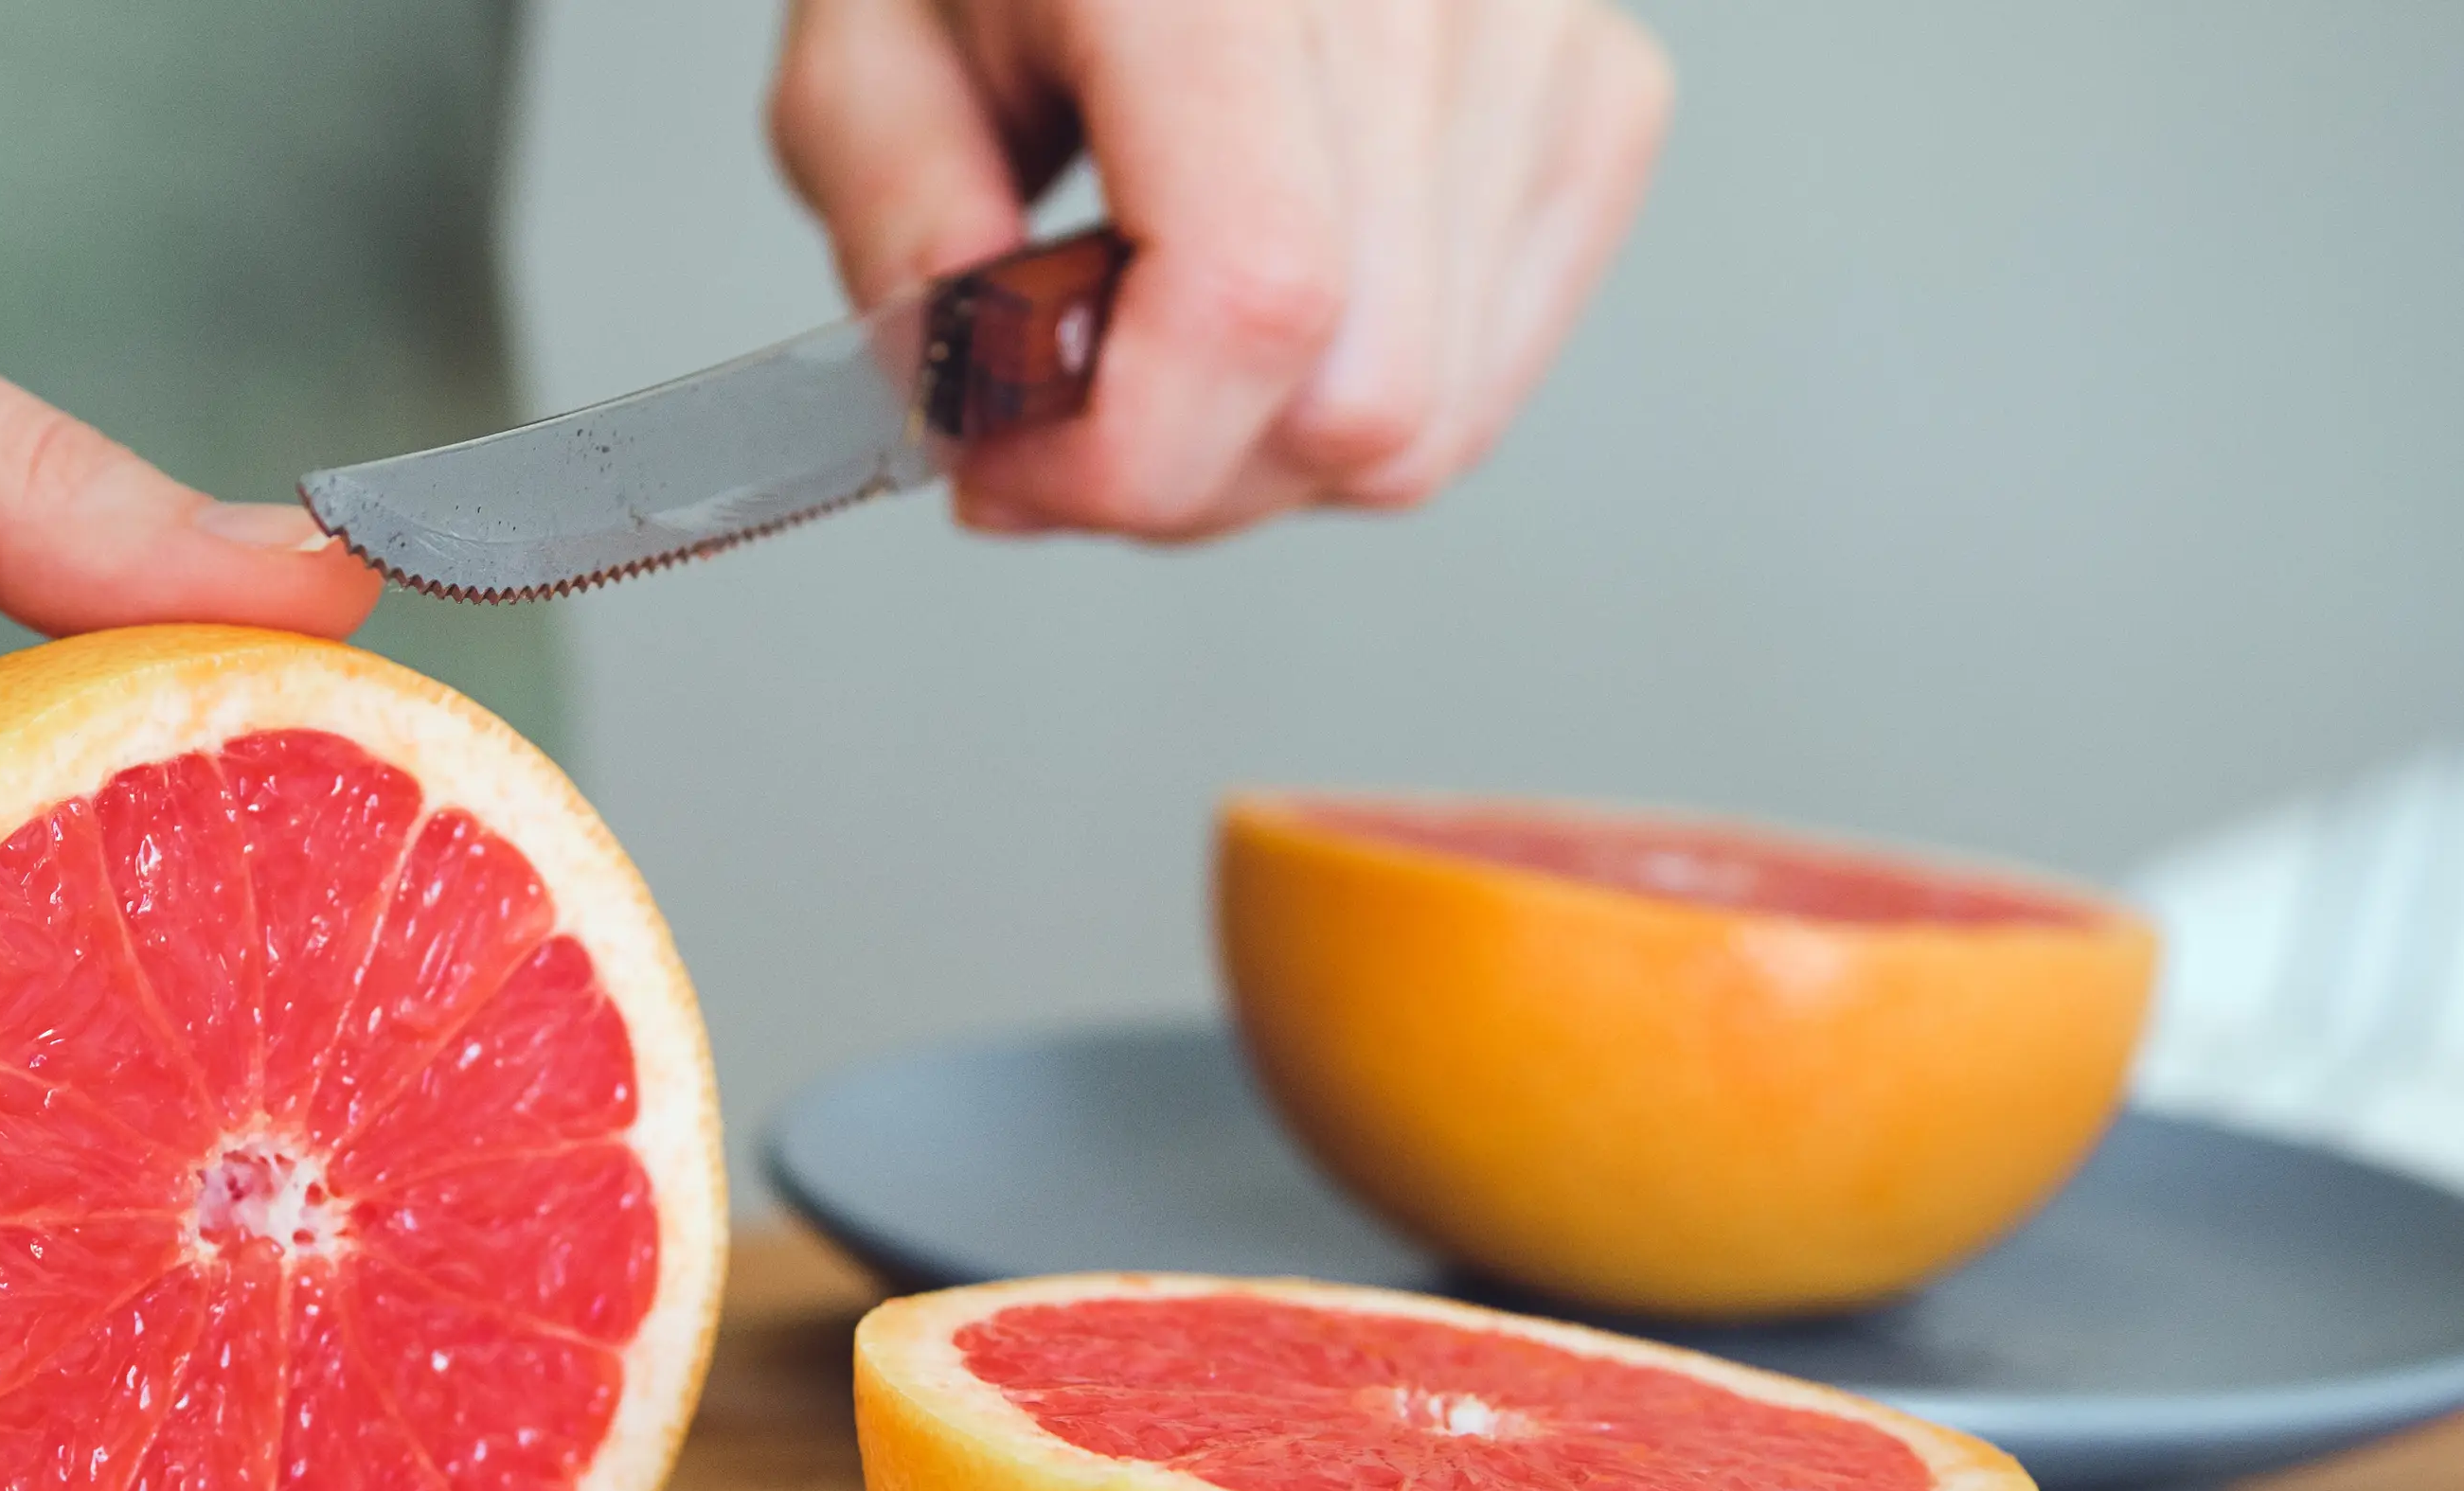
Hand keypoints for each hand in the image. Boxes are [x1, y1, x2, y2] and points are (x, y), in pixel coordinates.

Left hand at [769, 0, 1672, 537]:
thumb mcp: (865, 42)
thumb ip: (899, 224)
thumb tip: (990, 405)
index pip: (1255, 296)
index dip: (1122, 454)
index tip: (1004, 467)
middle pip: (1354, 400)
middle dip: (1176, 475)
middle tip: (1057, 415)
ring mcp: (1535, 38)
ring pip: (1428, 421)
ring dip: (1261, 450)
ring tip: (1153, 341)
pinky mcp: (1597, 93)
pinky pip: (1487, 376)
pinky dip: (1355, 397)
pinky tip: (1264, 308)